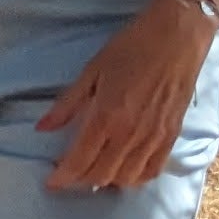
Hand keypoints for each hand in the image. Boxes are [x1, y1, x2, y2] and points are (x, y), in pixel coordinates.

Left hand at [39, 0, 214, 191]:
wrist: (177, 36)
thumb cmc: (131, 48)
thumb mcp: (92, 71)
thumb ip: (67, 104)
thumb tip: (42, 128)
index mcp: (106, 116)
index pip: (79, 160)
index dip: (62, 177)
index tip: (51, 182)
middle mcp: (130, 133)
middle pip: (101, 174)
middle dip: (80, 180)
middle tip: (69, 173)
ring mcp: (154, 137)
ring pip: (126, 177)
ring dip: (107, 181)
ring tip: (94, 172)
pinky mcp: (172, 135)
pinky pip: (153, 170)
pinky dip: (136, 177)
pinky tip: (124, 171)